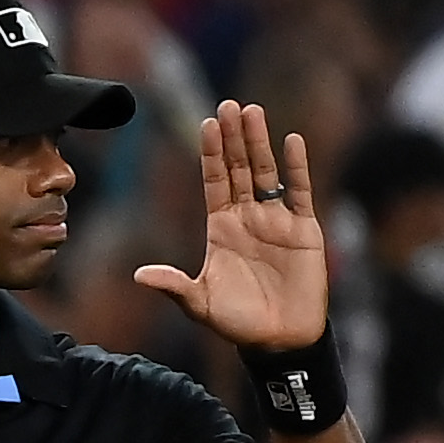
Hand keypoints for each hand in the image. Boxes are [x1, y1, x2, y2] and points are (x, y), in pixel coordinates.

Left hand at [134, 100, 328, 351]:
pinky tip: (292, 140)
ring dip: (260, 142)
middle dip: (233, 138)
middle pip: (239, 169)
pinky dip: (298, 167)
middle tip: (228, 104)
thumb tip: (139, 276)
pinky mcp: (304, 228)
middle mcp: (247, 218)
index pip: (214, 182)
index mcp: (220, 229)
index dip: (210, 154)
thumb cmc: (237, 322)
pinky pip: (301, 191)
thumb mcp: (199, 303)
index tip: (205, 124)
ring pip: (267, 172)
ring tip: (252, 111)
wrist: (279, 338)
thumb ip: (173, 285)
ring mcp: (276, 220)